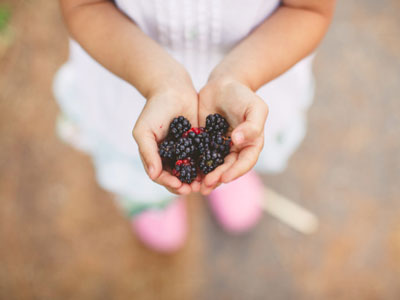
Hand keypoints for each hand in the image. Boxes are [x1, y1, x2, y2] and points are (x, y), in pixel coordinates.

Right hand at [133, 85, 200, 194]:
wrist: (172, 88)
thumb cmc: (154, 109)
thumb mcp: (145, 131)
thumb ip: (148, 152)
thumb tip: (153, 175)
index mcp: (157, 156)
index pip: (162, 176)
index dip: (169, 183)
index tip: (179, 185)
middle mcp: (172, 156)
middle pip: (179, 177)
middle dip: (186, 185)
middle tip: (194, 188)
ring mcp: (187, 150)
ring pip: (193, 170)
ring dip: (198, 178)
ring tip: (206, 182)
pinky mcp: (201, 142)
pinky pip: (205, 157)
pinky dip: (209, 165)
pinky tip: (215, 169)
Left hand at [198, 78, 267, 194]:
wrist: (222, 84)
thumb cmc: (242, 95)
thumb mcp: (254, 107)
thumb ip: (252, 125)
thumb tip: (238, 142)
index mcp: (250, 145)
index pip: (245, 163)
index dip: (235, 172)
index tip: (224, 178)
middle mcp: (236, 150)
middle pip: (227, 169)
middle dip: (217, 179)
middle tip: (205, 186)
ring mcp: (219, 148)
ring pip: (213, 167)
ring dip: (205, 178)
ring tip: (194, 186)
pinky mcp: (204, 143)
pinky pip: (199, 157)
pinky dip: (193, 165)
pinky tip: (184, 172)